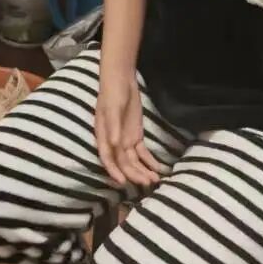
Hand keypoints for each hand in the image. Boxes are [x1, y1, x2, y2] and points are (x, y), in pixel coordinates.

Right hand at [94, 64, 161, 187]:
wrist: (121, 81)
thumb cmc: (112, 93)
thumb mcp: (112, 108)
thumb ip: (113, 127)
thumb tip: (115, 145)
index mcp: (104, 136)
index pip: (108, 158)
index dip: (114, 171)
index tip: (123, 182)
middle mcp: (113, 142)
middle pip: (123, 163)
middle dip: (134, 174)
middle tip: (147, 182)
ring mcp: (125, 141)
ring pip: (134, 161)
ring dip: (143, 170)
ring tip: (155, 179)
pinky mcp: (135, 137)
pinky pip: (142, 153)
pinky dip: (149, 162)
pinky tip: (158, 169)